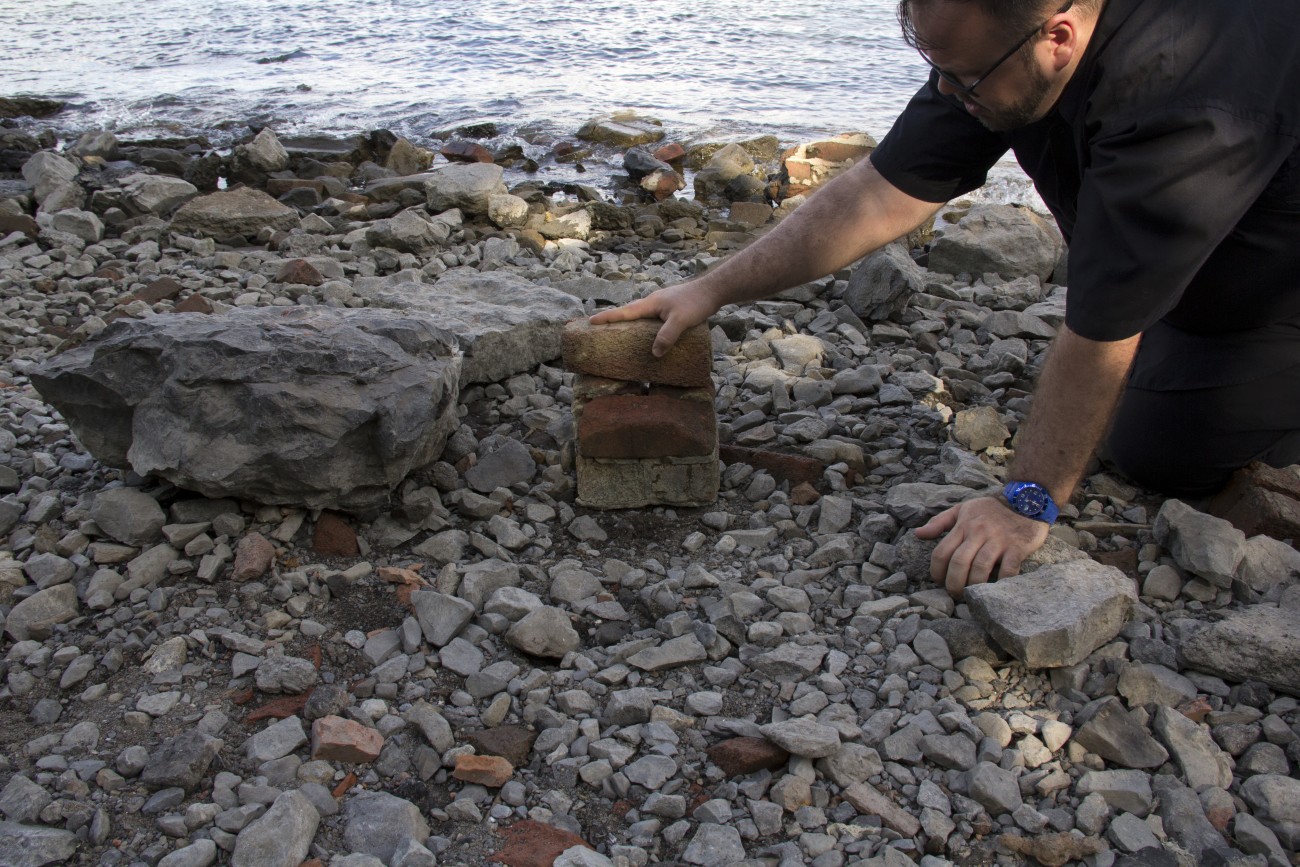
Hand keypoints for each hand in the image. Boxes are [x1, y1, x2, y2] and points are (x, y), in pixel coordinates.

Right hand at [588, 280, 719, 357]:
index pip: (625, 312)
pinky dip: (643, 322)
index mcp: (651, 303)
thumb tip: (655, 353)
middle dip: (614, 317)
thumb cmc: (696, 303)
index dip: (608, 317)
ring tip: (619, 329)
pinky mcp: (670, 306)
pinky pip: (650, 315)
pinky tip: (647, 329)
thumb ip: (666, 336)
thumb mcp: (680, 321)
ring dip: (628, 319)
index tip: (591, 321)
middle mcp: (653, 301)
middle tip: (598, 324)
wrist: (713, 290)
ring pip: (640, 312)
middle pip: (629, 311)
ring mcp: (661, 302)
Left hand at [915, 496, 1049, 596]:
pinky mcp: (1017, 547)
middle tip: (954, 593)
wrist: (1027, 499)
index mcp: (963, 526)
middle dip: (953, 583)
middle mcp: (978, 533)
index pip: (942, 552)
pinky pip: (1008, 569)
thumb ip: (939, 522)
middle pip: (959, 562)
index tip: (939, 580)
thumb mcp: (962, 509)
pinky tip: (996, 589)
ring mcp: (999, 540)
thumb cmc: (991, 508)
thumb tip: (918, 534)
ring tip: (971, 595)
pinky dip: (1001, 582)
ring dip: (973, 585)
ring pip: (981, 567)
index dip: (936, 571)